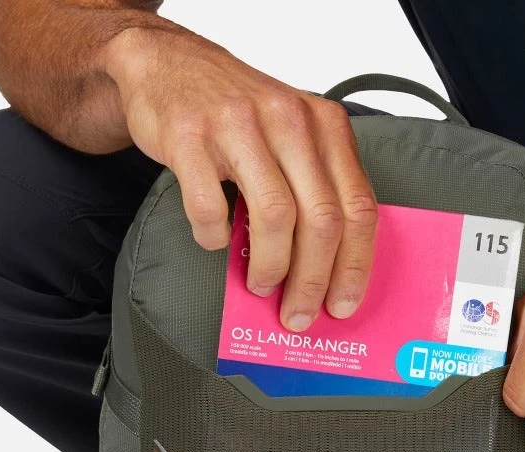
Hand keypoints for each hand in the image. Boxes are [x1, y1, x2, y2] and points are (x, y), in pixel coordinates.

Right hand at [102, 26, 377, 330]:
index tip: (341, 305)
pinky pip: (211, 208)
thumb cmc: (236, 114)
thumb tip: (329, 272)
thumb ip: (316, 189)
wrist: (166, 65)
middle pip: (320, 220)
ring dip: (269, 266)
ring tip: (259, 284)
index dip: (354, 266)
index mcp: (324, 125)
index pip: (357, 207)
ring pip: (274, 217)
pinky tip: (214, 239)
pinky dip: (214, 238)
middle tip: (297, 313)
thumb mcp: (292, 137)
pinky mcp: (190, 136)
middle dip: (311, 280)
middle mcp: (289, 119)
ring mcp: (239, 124)